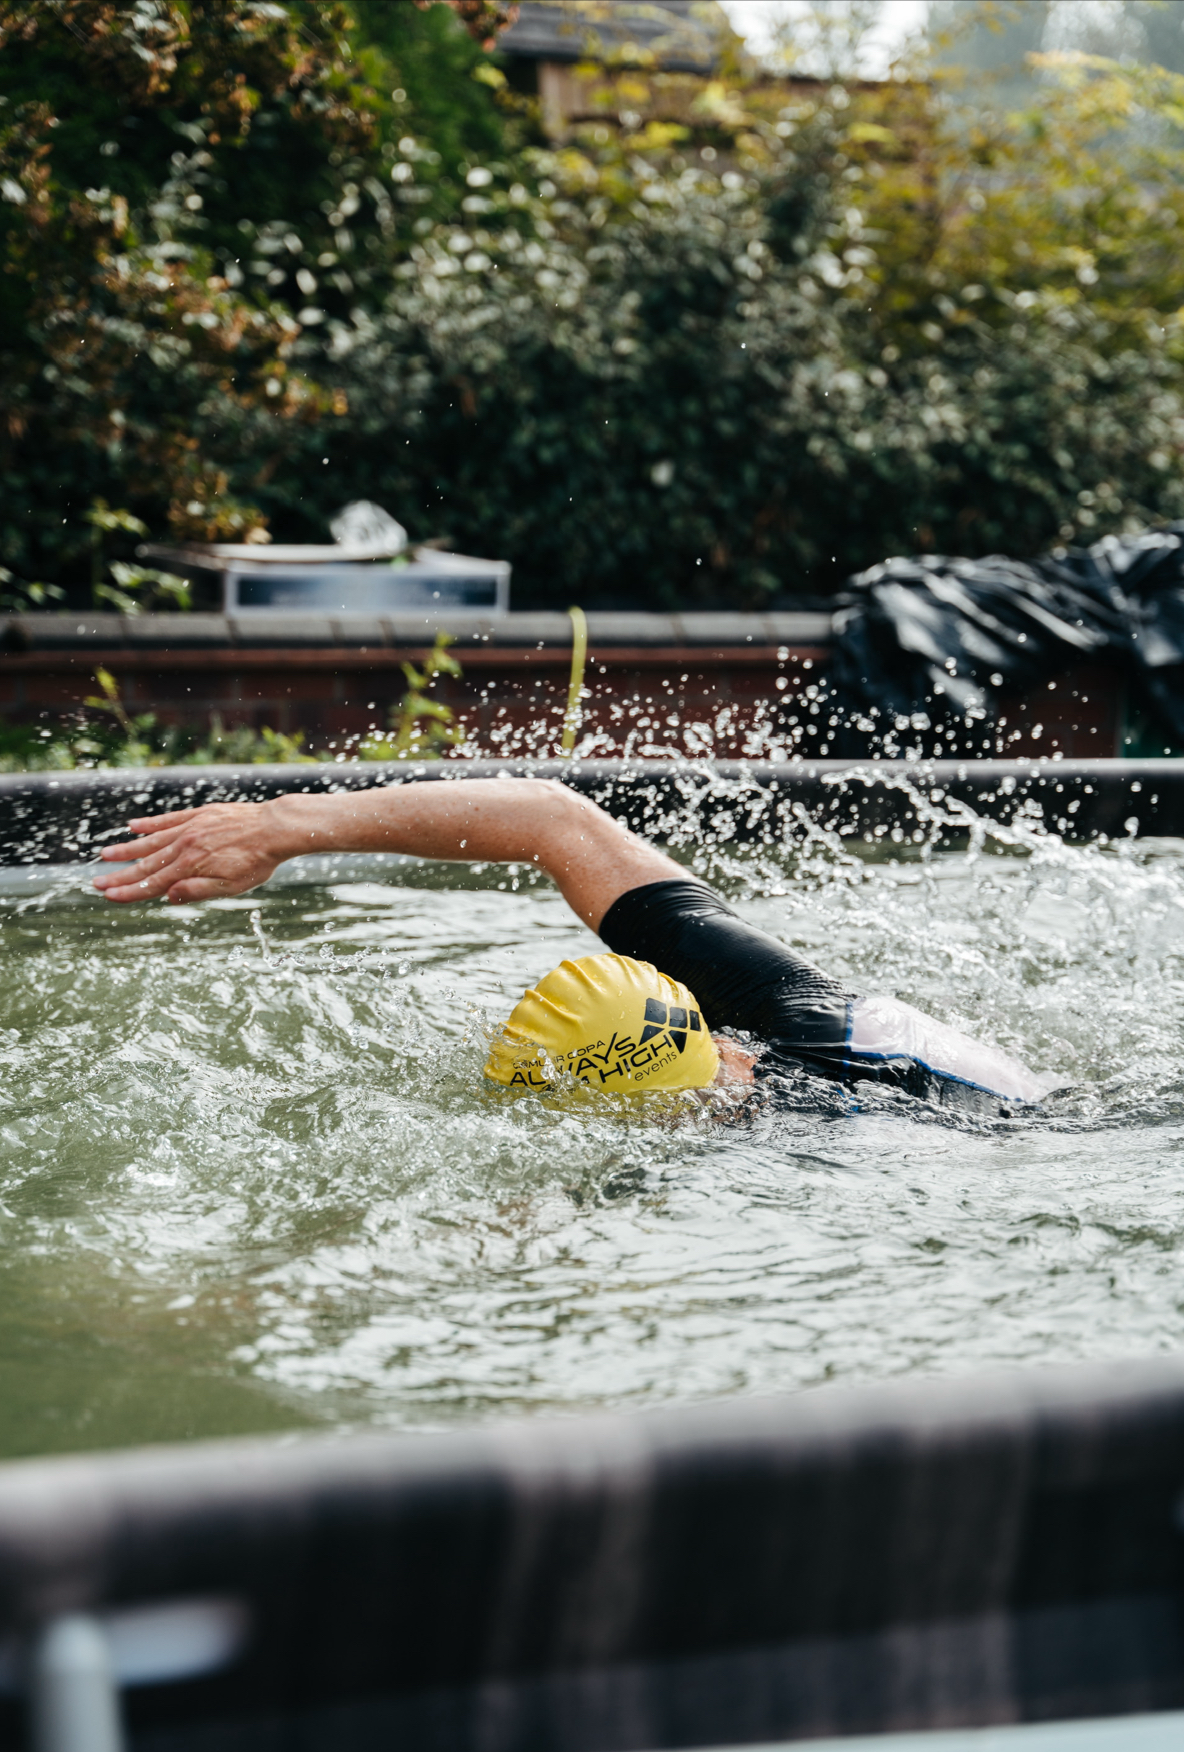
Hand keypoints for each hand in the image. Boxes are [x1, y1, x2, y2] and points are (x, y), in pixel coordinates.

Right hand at [92, 802, 287, 903]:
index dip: (129, 891)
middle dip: (120, 875)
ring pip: (152, 840)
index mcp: (191, 866)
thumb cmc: (256, 862)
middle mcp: (185, 845)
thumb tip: (167, 895)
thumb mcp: (231, 886)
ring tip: (106, 854)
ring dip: (128, 849)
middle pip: (147, 864)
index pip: (153, 883)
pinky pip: (168, 819)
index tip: (109, 896)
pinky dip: (150, 824)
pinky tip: (133, 826)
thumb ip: (198, 891)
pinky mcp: (198, 814)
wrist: (274, 828)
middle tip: (96, 882)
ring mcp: (190, 828)